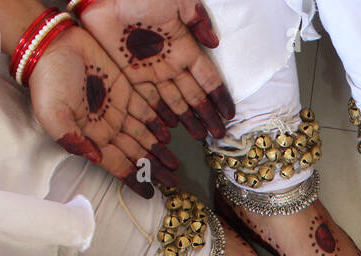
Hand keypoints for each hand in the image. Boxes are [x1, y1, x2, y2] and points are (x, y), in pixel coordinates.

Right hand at [30, 23, 179, 194]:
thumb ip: (72, 138)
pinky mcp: (124, 89)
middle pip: (135, 153)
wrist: (50, 45)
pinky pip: (146, 111)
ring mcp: (116, 109)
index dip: (134, 179)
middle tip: (174, 182)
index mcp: (90, 137)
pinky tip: (170, 135)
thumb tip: (95, 158)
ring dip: (159, 150)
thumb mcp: (53, 113)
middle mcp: (106, 127)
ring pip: (143, 135)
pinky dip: (158, 123)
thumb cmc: (47, 80)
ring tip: (175, 164)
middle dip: (154, 169)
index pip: (117, 164)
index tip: (150, 193)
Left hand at [73, 0, 233, 138]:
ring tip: (199, 137)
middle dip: (207, 115)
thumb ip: (198, 19)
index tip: (229, 113)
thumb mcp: (177, 0)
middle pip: (194, 96)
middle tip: (218, 134)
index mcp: (184, 47)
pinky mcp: (131, 76)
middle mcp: (170, 63)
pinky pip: (149, 101)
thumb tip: (214, 43)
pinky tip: (170, 129)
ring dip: (187, 120)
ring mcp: (151, 71)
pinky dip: (160, 116)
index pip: (208, 78)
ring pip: (174, 102)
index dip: (219, 96)